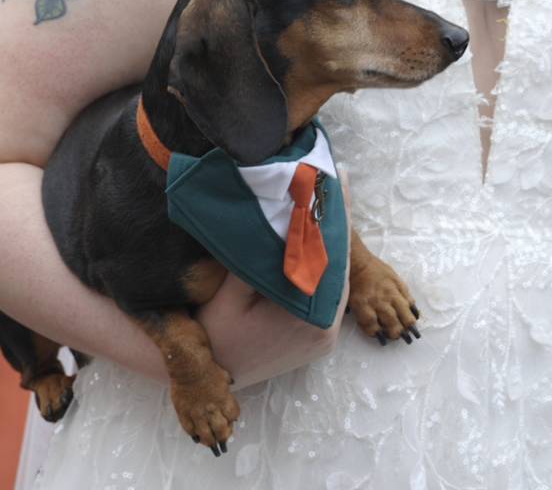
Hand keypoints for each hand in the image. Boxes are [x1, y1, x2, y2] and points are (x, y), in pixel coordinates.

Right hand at [196, 170, 351, 388]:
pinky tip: (319, 238)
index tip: (339, 184)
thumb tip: (284, 221)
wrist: (207, 375)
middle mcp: (327, 330)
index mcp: (310, 319)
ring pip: (334, 280)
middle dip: (335, 226)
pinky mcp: (319, 336)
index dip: (336, 220)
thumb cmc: (213, 334)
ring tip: (329, 202)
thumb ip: (258, 260)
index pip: (333, 259)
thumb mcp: (229, 292)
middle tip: (337, 182)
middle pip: (338, 268)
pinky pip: (326, 294)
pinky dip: (323, 266)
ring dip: (330, 245)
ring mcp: (325, 336)